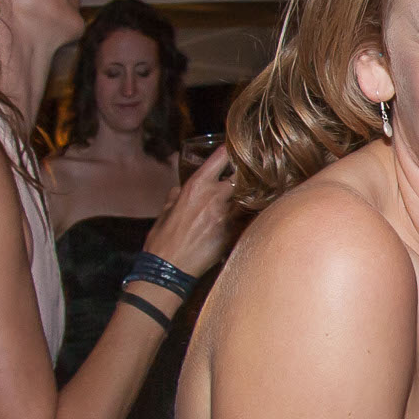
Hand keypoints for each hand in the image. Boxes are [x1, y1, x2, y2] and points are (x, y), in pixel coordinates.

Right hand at [144, 146, 240, 279]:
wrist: (168, 269)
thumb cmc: (162, 240)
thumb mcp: (164, 211)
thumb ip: (174, 197)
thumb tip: (178, 191)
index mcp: (196, 186)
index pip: (221, 157)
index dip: (232, 151)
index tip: (237, 149)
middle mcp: (215, 196)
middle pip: (242, 175)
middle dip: (247, 174)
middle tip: (252, 174)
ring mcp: (227, 215)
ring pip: (250, 197)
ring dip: (252, 195)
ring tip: (256, 195)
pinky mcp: (234, 233)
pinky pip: (248, 219)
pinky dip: (250, 216)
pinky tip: (252, 217)